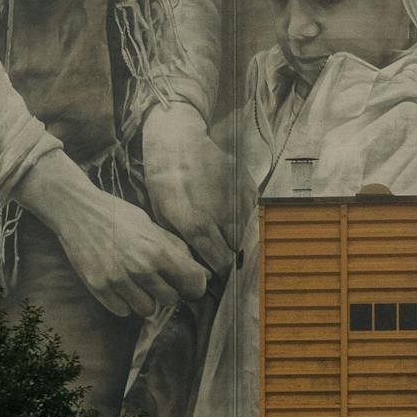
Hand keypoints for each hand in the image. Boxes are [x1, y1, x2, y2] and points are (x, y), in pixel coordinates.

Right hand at [14, 153, 208, 318]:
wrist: (78, 212)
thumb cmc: (119, 216)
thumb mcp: (152, 226)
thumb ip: (177, 249)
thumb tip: (202, 272)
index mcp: (158, 249)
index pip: (191, 282)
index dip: (195, 285)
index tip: (191, 284)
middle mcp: (140, 268)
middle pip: (171, 299)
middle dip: (170, 291)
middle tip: (161, 280)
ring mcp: (117, 281)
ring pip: (147, 310)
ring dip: (147, 299)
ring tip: (140, 283)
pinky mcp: (98, 288)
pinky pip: (122, 311)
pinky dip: (125, 302)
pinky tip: (122, 286)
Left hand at [141, 102, 242, 274]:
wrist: (180, 141)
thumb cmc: (164, 180)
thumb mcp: (162, 215)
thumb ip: (182, 242)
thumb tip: (196, 265)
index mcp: (195, 226)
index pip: (220, 263)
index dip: (219, 273)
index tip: (216, 275)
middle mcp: (221, 215)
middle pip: (237, 251)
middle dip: (231, 259)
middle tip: (222, 259)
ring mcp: (238, 199)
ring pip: (248, 234)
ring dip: (239, 241)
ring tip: (227, 240)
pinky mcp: (247, 186)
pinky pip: (253, 214)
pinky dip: (246, 221)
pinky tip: (233, 219)